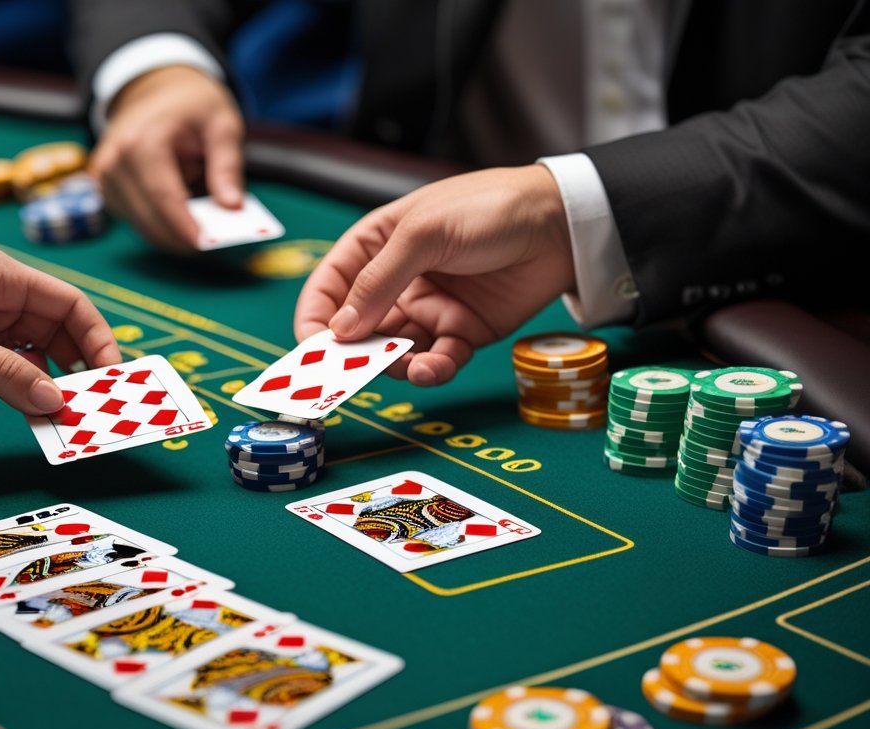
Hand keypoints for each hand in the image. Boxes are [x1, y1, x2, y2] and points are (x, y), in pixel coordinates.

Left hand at [0, 246, 121, 413]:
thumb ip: (7, 373)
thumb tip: (55, 401)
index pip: (68, 302)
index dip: (97, 336)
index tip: (112, 373)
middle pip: (60, 329)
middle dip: (80, 364)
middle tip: (98, 402)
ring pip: (39, 354)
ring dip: (55, 382)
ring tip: (72, 413)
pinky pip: (13, 370)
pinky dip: (28, 390)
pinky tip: (38, 412)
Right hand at [89, 65, 244, 249]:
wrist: (155, 88)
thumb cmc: (192, 105)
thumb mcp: (222, 123)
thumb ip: (228, 165)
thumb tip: (232, 206)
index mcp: (141, 140)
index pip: (162, 196)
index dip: (184, 226)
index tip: (206, 247)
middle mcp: (114, 161)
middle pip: (149, 218)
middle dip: (182, 238)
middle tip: (215, 247)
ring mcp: (104, 177)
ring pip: (140, 225)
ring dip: (171, 234)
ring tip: (204, 230)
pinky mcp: (104, 188)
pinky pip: (134, 219)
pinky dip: (159, 225)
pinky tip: (182, 219)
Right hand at [294, 165, 576, 385]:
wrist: (561, 223)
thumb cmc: (489, 208)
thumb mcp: (423, 234)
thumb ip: (378, 281)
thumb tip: (340, 329)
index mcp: (375, 246)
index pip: (329, 288)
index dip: (315, 320)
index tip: (314, 352)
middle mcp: (396, 281)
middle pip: (358, 328)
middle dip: (354, 353)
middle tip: (354, 373)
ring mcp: (428, 308)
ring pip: (394, 351)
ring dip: (394, 365)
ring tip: (406, 365)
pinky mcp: (460, 332)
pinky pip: (435, 360)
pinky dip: (431, 369)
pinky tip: (431, 369)